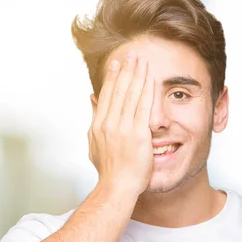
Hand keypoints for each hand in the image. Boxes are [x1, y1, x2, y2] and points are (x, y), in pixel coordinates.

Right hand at [88, 52, 153, 195]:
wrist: (117, 187)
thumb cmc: (109, 171)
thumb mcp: (95, 144)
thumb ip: (94, 120)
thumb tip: (91, 100)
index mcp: (98, 125)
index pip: (106, 96)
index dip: (112, 78)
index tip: (117, 64)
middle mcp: (108, 123)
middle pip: (118, 91)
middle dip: (126, 71)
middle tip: (132, 54)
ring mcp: (122, 128)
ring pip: (130, 95)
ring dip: (137, 75)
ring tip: (142, 60)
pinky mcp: (137, 134)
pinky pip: (143, 107)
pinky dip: (146, 91)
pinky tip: (150, 79)